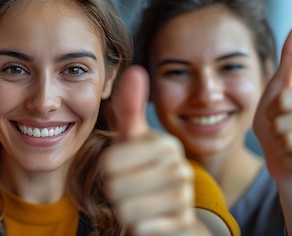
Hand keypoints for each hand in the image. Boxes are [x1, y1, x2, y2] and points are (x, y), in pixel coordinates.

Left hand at [102, 65, 194, 234]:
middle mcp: (181, 170)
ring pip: (125, 209)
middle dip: (115, 191)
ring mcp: (183, 199)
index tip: (122, 168)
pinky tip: (148, 220)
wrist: (167, 214)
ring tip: (138, 202)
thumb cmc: (142, 171)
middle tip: (130, 188)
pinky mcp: (181, 224)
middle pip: (115, 186)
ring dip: (124, 210)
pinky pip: (140, 227)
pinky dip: (137, 227)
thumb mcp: (132, 139)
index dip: (107, 169)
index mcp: (166, 145)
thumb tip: (134, 70)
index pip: (110, 162)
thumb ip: (130, 107)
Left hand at [253, 26, 291, 183]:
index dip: (271, 109)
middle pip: (285, 122)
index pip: (283, 100)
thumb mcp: (278, 89)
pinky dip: (290, 160)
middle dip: (275, 130)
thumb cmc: (279, 121)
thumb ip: (290, 60)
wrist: (284, 159)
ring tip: (289, 144)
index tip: (277, 112)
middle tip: (283, 131)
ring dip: (282, 146)